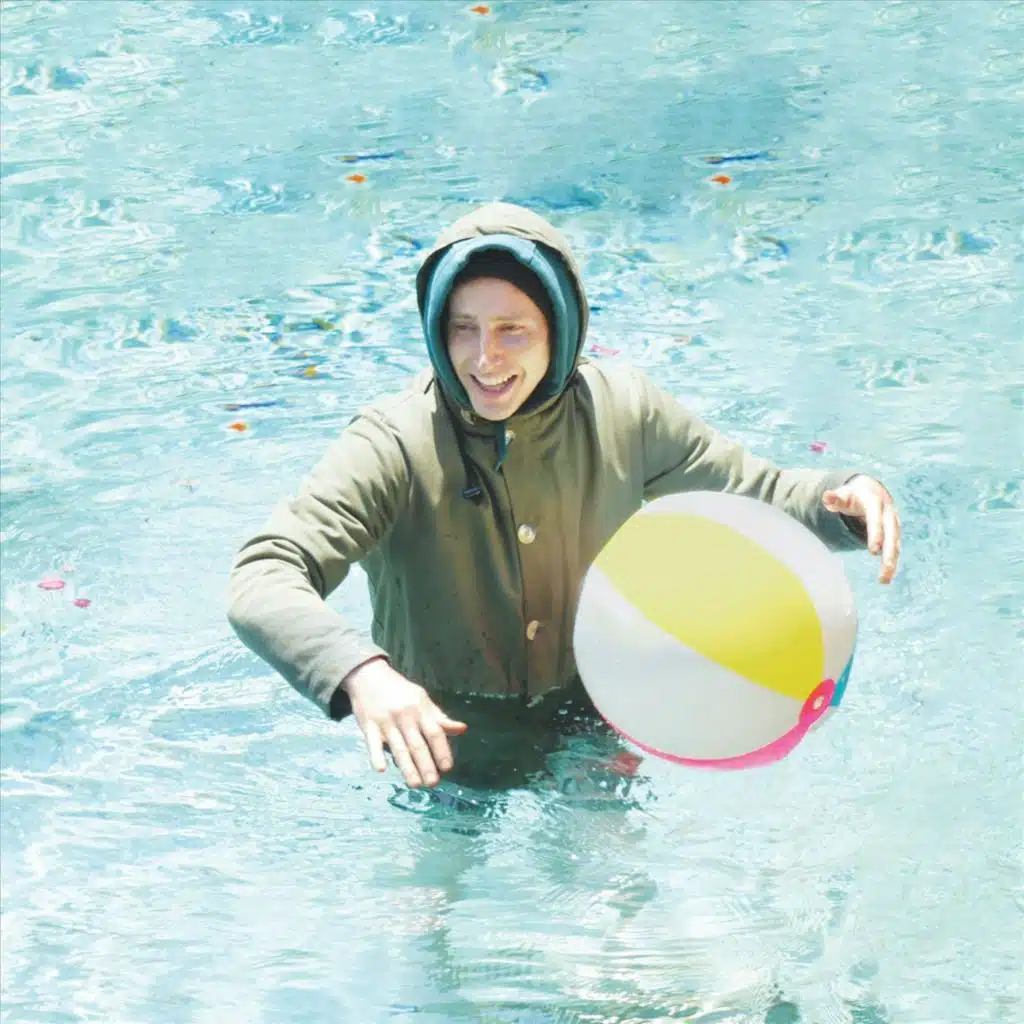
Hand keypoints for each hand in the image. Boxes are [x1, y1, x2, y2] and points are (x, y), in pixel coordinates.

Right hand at [342, 658, 466, 787]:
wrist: (369, 675)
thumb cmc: (400, 691)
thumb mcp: (422, 699)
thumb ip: (439, 718)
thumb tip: (463, 729)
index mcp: (420, 709)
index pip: (434, 732)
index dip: (441, 750)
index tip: (447, 768)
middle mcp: (404, 715)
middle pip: (417, 744)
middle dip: (426, 765)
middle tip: (433, 783)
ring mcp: (385, 721)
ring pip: (398, 747)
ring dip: (407, 767)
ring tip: (415, 784)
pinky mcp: (367, 725)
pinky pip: (372, 742)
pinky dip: (376, 755)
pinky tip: (381, 769)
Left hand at [823, 475, 901, 583]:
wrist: (870, 491)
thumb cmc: (852, 496)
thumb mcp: (843, 495)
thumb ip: (835, 498)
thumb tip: (826, 497)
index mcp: (874, 501)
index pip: (876, 517)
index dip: (876, 533)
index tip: (874, 550)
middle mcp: (888, 513)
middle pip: (891, 533)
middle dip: (889, 550)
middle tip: (886, 567)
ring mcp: (893, 524)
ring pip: (895, 544)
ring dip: (892, 562)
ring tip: (884, 580)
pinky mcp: (893, 534)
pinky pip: (894, 549)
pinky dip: (891, 563)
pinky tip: (885, 578)